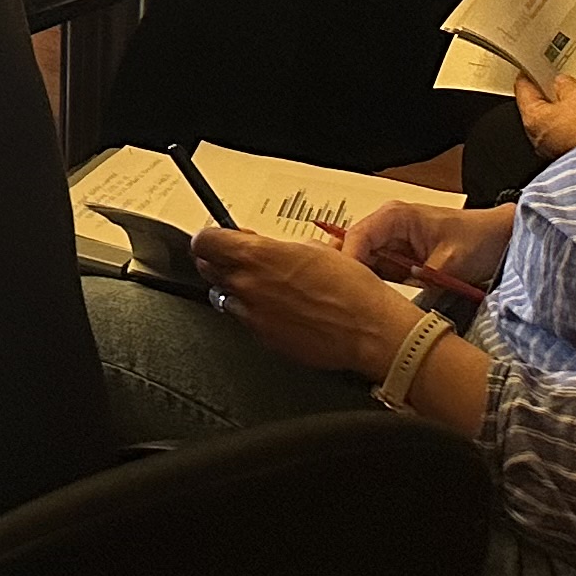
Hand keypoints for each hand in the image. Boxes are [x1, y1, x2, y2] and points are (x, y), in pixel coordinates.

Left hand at [192, 229, 422, 380]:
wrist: (370, 329)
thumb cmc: (352, 288)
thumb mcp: (313, 248)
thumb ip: (275, 247)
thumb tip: (261, 248)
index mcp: (257, 255)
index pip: (204, 242)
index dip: (210, 238)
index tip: (218, 239)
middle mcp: (247, 284)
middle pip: (208, 268)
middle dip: (219, 261)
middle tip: (240, 260)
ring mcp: (252, 314)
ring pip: (224, 296)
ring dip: (237, 289)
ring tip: (267, 288)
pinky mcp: (262, 337)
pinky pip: (246, 320)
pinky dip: (255, 313)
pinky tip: (281, 310)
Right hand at [335, 200, 512, 294]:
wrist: (500, 240)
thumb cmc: (478, 240)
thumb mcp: (449, 263)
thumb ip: (419, 280)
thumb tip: (396, 303)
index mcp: (394, 216)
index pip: (356, 237)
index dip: (348, 263)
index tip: (346, 289)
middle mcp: (386, 226)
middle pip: (352, 250)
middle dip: (349, 274)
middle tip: (348, 300)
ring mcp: (390, 242)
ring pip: (362, 263)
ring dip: (362, 282)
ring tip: (360, 304)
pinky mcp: (397, 258)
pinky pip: (377, 272)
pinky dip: (375, 286)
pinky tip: (375, 302)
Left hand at [515, 71, 575, 162]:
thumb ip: (564, 84)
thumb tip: (560, 83)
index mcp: (532, 119)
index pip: (523, 91)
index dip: (528, 77)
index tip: (531, 70)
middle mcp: (537, 138)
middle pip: (536, 110)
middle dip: (547, 98)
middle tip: (557, 86)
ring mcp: (552, 151)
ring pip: (551, 126)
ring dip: (561, 115)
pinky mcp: (569, 157)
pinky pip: (565, 138)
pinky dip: (572, 129)